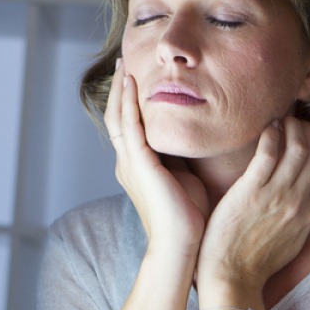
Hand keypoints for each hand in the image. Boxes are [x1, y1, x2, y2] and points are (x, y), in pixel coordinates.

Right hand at [106, 59, 209, 255]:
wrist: (182, 247)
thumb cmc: (188, 220)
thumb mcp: (184, 178)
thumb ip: (181, 157)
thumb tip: (193, 138)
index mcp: (137, 167)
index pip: (128, 126)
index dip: (128, 101)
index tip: (135, 77)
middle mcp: (128, 163)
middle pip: (116, 116)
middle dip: (119, 89)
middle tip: (124, 62)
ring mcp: (131, 163)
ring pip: (119, 117)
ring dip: (121, 89)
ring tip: (125, 64)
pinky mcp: (140, 165)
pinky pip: (130, 126)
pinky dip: (129, 103)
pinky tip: (133, 84)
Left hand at [197, 116, 309, 290]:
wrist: (232, 277)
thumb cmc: (255, 262)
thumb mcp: (291, 242)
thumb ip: (301, 217)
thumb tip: (302, 198)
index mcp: (309, 214)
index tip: (307, 137)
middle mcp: (298, 202)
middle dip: (308, 131)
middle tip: (295, 122)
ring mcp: (275, 196)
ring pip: (296, 148)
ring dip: (292, 127)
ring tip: (282, 119)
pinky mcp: (250, 192)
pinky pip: (268, 153)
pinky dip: (271, 134)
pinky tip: (267, 128)